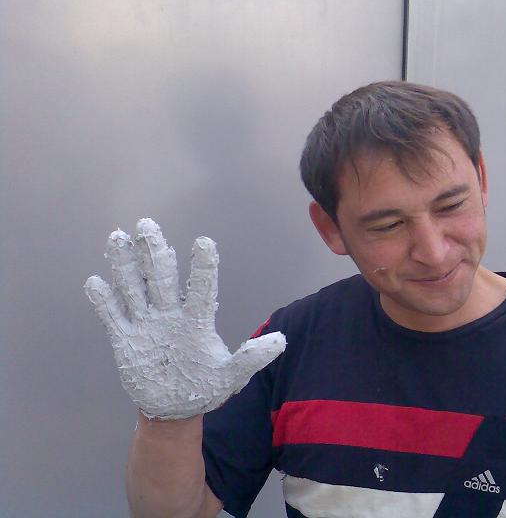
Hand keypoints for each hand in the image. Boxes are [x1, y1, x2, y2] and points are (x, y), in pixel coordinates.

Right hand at [85, 219, 285, 419]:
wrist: (173, 410)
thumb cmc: (205, 387)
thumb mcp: (231, 376)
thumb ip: (251, 358)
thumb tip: (282, 340)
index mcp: (196, 320)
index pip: (201, 288)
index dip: (202, 267)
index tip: (204, 242)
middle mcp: (170, 315)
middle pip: (161, 278)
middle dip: (154, 252)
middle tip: (147, 224)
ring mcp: (146, 325)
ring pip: (133, 289)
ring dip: (124, 265)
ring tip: (117, 238)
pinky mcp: (125, 340)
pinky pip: (112, 317)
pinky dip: (103, 301)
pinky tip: (94, 281)